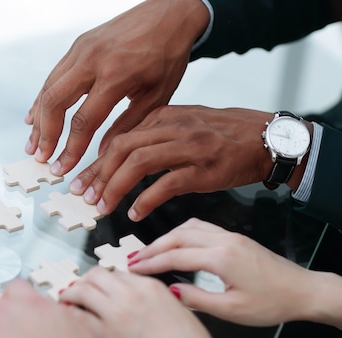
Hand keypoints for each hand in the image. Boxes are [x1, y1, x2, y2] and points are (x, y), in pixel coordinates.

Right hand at [26, 0, 209, 175]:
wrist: (170, 12)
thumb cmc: (168, 54)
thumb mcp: (156, 96)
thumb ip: (127, 126)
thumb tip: (103, 153)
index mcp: (115, 75)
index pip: (83, 121)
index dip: (70, 149)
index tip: (63, 167)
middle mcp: (93, 60)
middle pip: (55, 102)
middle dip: (45, 135)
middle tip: (41, 157)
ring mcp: (81, 49)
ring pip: (49, 87)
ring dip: (39, 119)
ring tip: (33, 143)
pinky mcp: (78, 45)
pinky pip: (53, 75)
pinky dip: (42, 97)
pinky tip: (36, 115)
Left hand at [60, 268, 218, 337]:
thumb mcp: (178, 308)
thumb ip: (157, 298)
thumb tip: (144, 299)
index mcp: (150, 286)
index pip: (118, 272)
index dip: (106, 279)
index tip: (100, 284)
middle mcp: (131, 294)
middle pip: (96, 275)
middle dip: (85, 280)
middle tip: (79, 287)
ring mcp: (117, 313)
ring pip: (83, 291)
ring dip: (72, 292)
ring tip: (67, 297)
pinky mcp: (107, 335)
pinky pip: (79, 317)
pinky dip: (70, 314)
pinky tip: (68, 315)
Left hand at [71, 106, 273, 220]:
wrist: (266, 139)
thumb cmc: (222, 135)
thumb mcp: (182, 125)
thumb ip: (152, 137)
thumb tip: (118, 157)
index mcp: (163, 115)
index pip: (118, 138)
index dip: (95, 163)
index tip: (81, 181)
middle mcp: (172, 127)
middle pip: (121, 148)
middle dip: (97, 175)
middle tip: (84, 196)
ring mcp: (189, 147)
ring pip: (138, 163)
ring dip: (115, 187)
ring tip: (103, 206)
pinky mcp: (204, 169)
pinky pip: (167, 184)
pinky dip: (146, 199)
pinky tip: (135, 212)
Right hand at [128, 218, 312, 325]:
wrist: (303, 291)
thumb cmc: (273, 303)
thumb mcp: (232, 311)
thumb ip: (198, 300)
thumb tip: (170, 291)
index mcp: (222, 258)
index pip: (175, 256)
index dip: (150, 262)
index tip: (132, 268)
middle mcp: (224, 241)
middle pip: (177, 236)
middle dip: (152, 247)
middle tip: (133, 259)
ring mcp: (230, 236)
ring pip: (188, 228)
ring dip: (165, 237)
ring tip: (149, 251)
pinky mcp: (235, 238)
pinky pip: (200, 228)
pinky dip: (181, 233)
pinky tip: (175, 243)